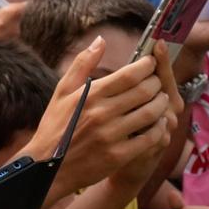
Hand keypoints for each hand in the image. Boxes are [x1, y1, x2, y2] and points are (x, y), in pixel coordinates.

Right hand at [30, 37, 173, 198]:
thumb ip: (83, 64)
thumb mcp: (63, 92)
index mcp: (91, 95)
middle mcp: (102, 113)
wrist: (46, 168)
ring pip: (151, 113)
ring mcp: (111, 135)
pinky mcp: (118, 155)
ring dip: (162, 104)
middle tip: (158, 82)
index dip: (147, 66)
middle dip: (157, 83)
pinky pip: (150, 138)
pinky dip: (159, 128)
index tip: (151, 63)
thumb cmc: (55, 127)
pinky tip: (158, 123)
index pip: (130, 74)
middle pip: (145, 91)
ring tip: (161, 100)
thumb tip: (101, 40)